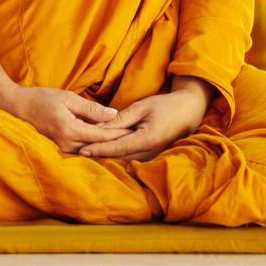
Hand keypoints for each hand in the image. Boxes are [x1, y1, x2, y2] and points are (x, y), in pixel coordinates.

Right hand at [0, 85, 128, 153]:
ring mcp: (63, 149)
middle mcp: (67, 144)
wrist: (17, 107)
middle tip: (138, 139)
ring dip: (108, 146)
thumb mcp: (68, 98)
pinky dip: (96, 146)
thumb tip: (114, 114)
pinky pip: (83, 150)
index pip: (102, 135)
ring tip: (128, 142)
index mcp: (70, 129)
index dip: (121, 133)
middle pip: (100, 146)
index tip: (137, 131)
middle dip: (119, 142)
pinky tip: (108, 143)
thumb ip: (91, 109)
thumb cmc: (42, 98)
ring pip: (92, 151)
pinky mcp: (60, 149)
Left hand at [78, 79, 212, 161]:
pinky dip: (117, 155)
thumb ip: (121, 119)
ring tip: (87, 153)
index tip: (82, 150)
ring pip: (124, 159)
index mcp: (147, 138)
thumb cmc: (164, 105)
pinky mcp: (152, 155)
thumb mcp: (141, 107)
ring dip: (107, 156)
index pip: (118, 147)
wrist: (187, 111)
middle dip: (99, 155)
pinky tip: (104, 151)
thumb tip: (99, 127)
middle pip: (119, 156)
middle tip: (78, 152)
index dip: (99, 149)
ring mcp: (152, 155)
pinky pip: (131, 157)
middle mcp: (150, 151)